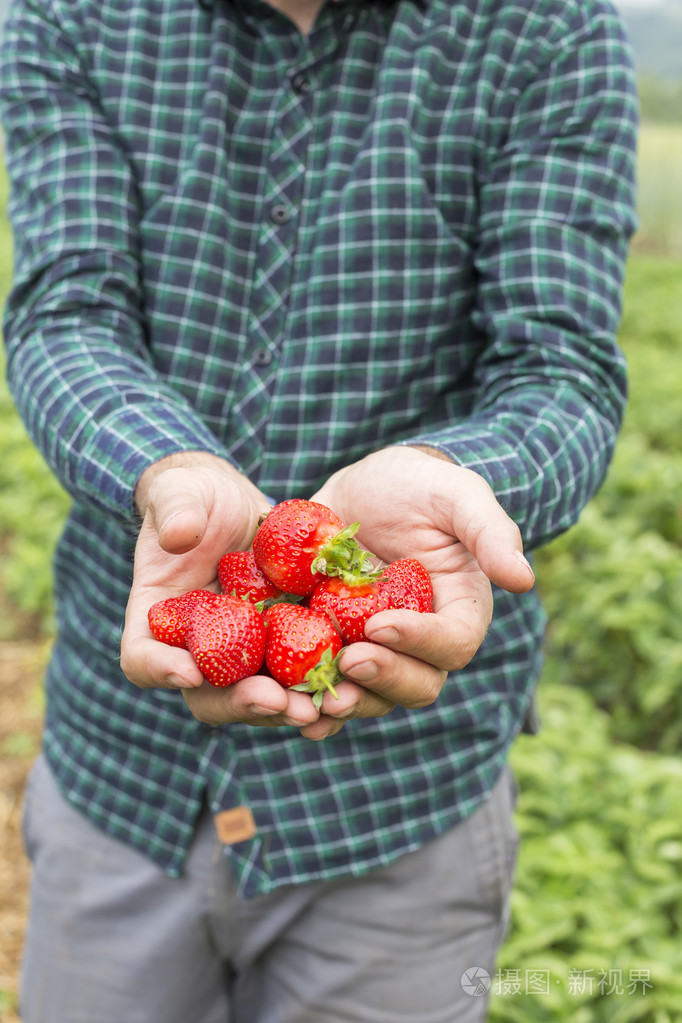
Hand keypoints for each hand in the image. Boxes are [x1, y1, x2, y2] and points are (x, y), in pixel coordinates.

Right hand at [119, 453, 320, 730]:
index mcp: (159, 619)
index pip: (143, 656)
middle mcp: (199, 649)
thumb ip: (176, 509)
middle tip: (276, 702)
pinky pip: (299, 679)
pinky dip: (321, 688)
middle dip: (241, 704)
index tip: (189, 670)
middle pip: (207, 696)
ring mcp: (244, 655)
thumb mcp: (182, 493)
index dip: (160, 669)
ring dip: (287, 708)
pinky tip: (351, 689)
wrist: (241, 509)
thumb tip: (179, 535)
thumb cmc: (198, 497)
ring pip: (259, 698)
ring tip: (319, 706)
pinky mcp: (284, 648)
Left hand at [298, 445, 534, 738]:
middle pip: (417, 684)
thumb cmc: (418, 485)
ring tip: (317, 698)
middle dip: (384, 679)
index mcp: (459, 609)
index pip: (453, 643)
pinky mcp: (337, 648)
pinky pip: (329, 688)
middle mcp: (421, 640)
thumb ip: (491, 531)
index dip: (421, 642)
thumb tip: (523, 579)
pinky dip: (312, 705)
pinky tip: (289, 707)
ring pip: (373, 696)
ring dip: (348, 702)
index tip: (381, 624)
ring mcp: (378, 650)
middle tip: (348, 662)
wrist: (361, 488)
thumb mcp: (456, 494)